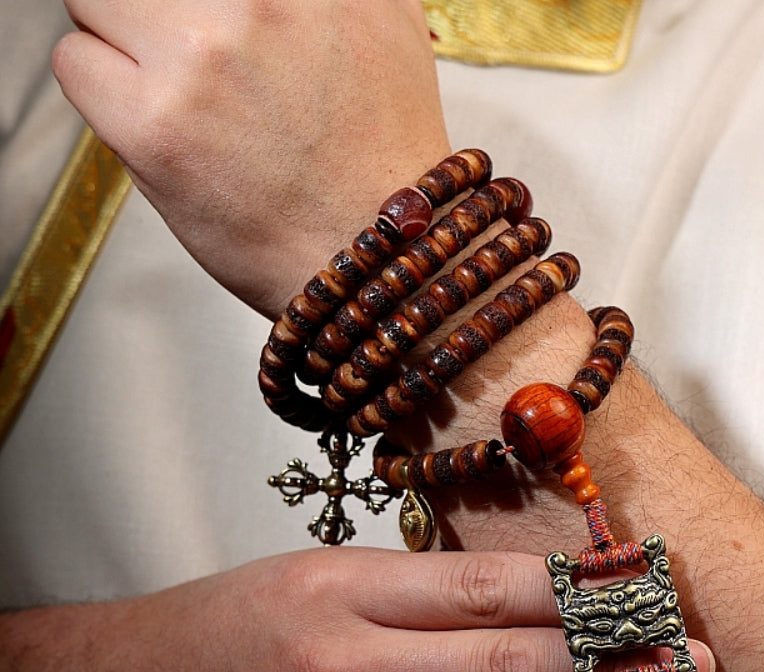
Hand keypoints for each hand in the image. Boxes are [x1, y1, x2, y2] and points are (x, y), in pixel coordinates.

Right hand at [0, 546, 713, 671]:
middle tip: (692, 664)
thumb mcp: (312, 577)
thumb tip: (524, 602)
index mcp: (344, 592)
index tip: (646, 592)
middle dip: (616, 666)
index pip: (492, 587)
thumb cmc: (216, 630)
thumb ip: (413, 591)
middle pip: (513, 668)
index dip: (583, 591)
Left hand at [52, 0, 450, 317]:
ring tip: (176, 92)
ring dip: (121, 40)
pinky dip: (106, 94)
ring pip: (95, 1)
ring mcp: (204, 59)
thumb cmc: (383, 153)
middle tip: (182, 50)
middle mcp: (256, 2)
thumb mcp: (390, 20)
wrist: (381, 256)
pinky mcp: (157, 126)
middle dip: (155, 9)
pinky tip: (163, 130)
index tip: (194, 17)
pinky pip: (75, 64)